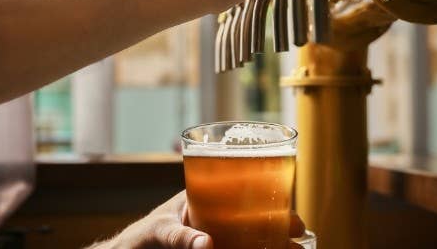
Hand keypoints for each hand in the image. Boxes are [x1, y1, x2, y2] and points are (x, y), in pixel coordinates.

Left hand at [89, 191, 305, 248]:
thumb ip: (179, 236)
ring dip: (271, 244)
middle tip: (298, 236)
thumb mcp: (159, 232)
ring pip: (251, 239)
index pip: (244, 193)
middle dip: (280, 227)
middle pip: (256, 219)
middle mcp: (215, 218)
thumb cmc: (139, 237)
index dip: (272, 202)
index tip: (291, 219)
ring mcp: (215, 238)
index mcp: (204, 199)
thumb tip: (207, 244)